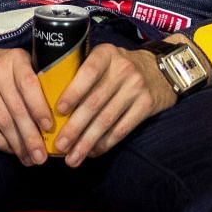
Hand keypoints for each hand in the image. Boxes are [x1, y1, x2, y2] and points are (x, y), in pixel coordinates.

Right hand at [0, 21, 52, 166]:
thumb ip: (36, 80)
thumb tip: (61, 116)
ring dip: (17, 144)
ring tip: (28, 159)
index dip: (40, 108)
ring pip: (2, 120)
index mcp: (15, 59)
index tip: (50, 128)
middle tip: (41, 157)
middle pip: (17, 108)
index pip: (30, 85)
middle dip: (31, 136)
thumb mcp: (16, 63)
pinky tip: (9, 149)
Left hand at [52, 43, 173, 166]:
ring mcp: (137, 88)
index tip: (58, 111)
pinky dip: (105, 143)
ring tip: (73, 157)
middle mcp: (122, 70)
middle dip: (74, 127)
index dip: (73, 92)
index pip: (88, 73)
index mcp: (105, 54)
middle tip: (60, 145)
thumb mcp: (103, 58)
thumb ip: (81, 71)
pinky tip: (93, 152)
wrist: (162, 69)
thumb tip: (48, 99)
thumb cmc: (119, 67)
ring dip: (87, 142)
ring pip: (107, 120)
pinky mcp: (147, 105)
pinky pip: (122, 128)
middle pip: (94, 103)